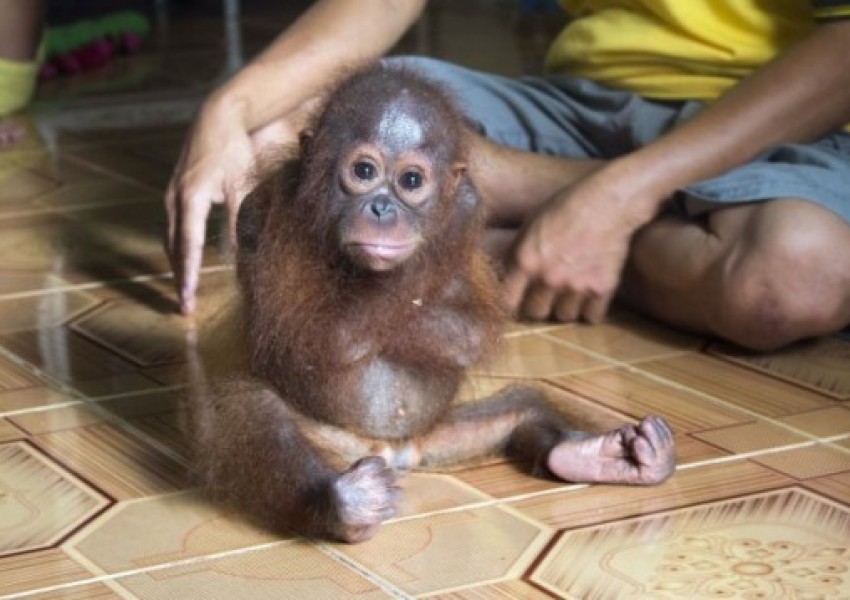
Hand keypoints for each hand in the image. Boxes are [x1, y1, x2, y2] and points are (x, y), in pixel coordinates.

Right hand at [164, 100, 301, 314]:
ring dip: (177, 264)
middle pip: (174, 248)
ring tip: (184, 289)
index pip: (188, 247)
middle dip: (179, 277)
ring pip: (170, 238)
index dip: (188, 276)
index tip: (187, 299)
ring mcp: (171, 194)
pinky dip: (177, 246)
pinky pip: (172, 226)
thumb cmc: (233, 150)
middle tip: (184, 305)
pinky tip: (184, 258)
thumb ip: (239, 221)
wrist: (217, 116)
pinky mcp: (175, 191)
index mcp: (191, 199)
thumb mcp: (240, 186)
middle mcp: (175, 199)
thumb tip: (242, 253)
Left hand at [502, 171, 654, 323]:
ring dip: (566, 307)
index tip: (517, 303)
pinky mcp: (602, 288)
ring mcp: (576, 286)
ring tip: (570, 291)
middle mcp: (548, 278)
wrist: (608, 202)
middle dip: (539, 305)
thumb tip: (502, 275)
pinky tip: (589, 294)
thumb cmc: (565, 206)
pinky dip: (591, 310)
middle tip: (546, 294)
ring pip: (564, 317)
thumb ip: (515, 252)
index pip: (507, 302)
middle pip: (536, 313)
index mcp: (525, 260)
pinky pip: (592, 317)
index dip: (511, 305)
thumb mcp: (530, 224)